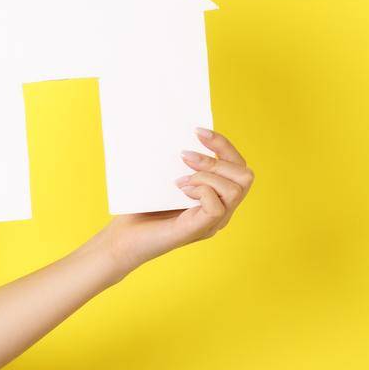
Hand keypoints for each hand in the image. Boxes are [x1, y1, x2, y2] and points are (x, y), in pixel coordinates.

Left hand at [98, 127, 255, 273]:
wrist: (124, 238)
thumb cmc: (142, 209)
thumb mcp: (165, 180)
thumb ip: (180, 164)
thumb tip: (183, 137)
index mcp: (217, 195)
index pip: (238, 165)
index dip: (222, 144)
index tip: (198, 131)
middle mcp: (222, 209)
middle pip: (245, 175)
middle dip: (215, 159)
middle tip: (184, 157)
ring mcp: (214, 222)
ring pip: (235, 189)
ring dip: (206, 176)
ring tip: (179, 180)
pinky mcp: (200, 230)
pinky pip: (217, 207)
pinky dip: (201, 192)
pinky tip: (180, 191)